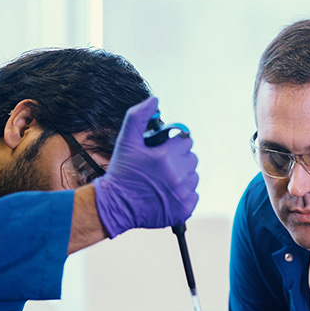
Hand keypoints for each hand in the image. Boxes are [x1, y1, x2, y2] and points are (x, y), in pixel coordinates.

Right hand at [92, 97, 198, 237]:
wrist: (115, 206)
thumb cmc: (121, 173)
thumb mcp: (126, 141)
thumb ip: (139, 116)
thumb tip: (154, 101)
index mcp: (165, 157)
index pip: (186, 140)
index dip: (174, 144)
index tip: (164, 151)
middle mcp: (176, 176)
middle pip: (191, 158)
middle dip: (179, 159)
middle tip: (162, 165)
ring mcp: (181, 194)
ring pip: (193, 176)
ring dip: (182, 176)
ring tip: (163, 180)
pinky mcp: (184, 209)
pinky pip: (193, 195)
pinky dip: (183, 194)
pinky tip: (167, 193)